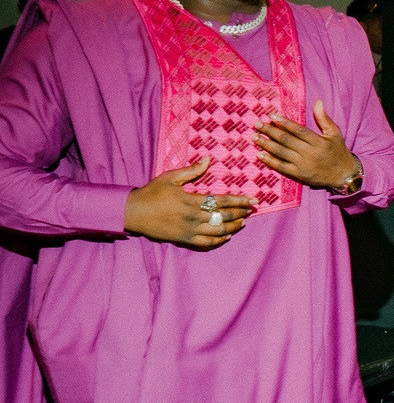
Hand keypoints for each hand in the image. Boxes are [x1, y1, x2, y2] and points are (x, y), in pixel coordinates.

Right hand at [123, 159, 252, 249]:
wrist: (133, 213)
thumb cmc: (151, 193)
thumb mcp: (170, 178)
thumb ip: (191, 171)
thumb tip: (208, 159)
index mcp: (191, 201)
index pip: (222, 201)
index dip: (239, 201)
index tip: (253, 200)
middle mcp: (193, 217)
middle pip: (224, 216)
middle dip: (240, 213)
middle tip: (252, 210)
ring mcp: (189, 231)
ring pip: (218, 231)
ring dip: (233, 227)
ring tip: (243, 222)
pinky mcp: (184, 240)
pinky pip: (206, 243)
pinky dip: (219, 240)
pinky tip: (227, 236)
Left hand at [255, 100, 359, 191]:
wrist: (344, 175)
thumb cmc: (338, 151)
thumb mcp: (335, 133)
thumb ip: (324, 118)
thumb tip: (318, 102)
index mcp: (318, 141)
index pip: (298, 130)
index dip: (284, 122)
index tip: (271, 116)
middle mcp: (310, 153)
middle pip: (286, 140)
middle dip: (270, 131)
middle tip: (257, 124)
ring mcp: (303, 164)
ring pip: (281, 152)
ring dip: (266, 144)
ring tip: (254, 136)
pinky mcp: (299, 174)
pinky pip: (281, 167)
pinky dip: (270, 161)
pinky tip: (260, 154)